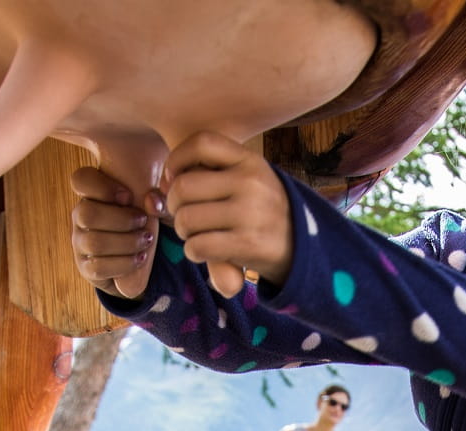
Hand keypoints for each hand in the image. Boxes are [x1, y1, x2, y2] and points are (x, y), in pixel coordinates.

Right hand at [69, 166, 162, 297]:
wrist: (147, 262)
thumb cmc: (147, 224)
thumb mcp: (158, 210)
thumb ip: (160, 200)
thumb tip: (151, 201)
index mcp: (94, 194)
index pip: (80, 180)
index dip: (101, 186)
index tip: (128, 196)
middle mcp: (81, 216)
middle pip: (86, 214)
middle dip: (121, 220)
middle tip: (144, 221)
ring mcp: (81, 242)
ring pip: (94, 242)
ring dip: (126, 243)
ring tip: (146, 241)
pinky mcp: (86, 267)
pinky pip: (98, 267)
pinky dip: (123, 264)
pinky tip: (140, 259)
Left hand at [163, 132, 293, 296]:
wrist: (302, 248)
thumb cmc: (260, 212)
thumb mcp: (247, 180)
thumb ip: (210, 173)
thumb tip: (162, 188)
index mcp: (249, 160)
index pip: (201, 142)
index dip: (176, 160)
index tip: (174, 179)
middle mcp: (250, 182)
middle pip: (183, 187)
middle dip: (173, 206)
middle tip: (185, 216)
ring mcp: (250, 213)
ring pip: (186, 219)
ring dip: (183, 232)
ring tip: (197, 234)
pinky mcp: (248, 244)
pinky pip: (197, 246)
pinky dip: (193, 252)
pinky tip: (204, 251)